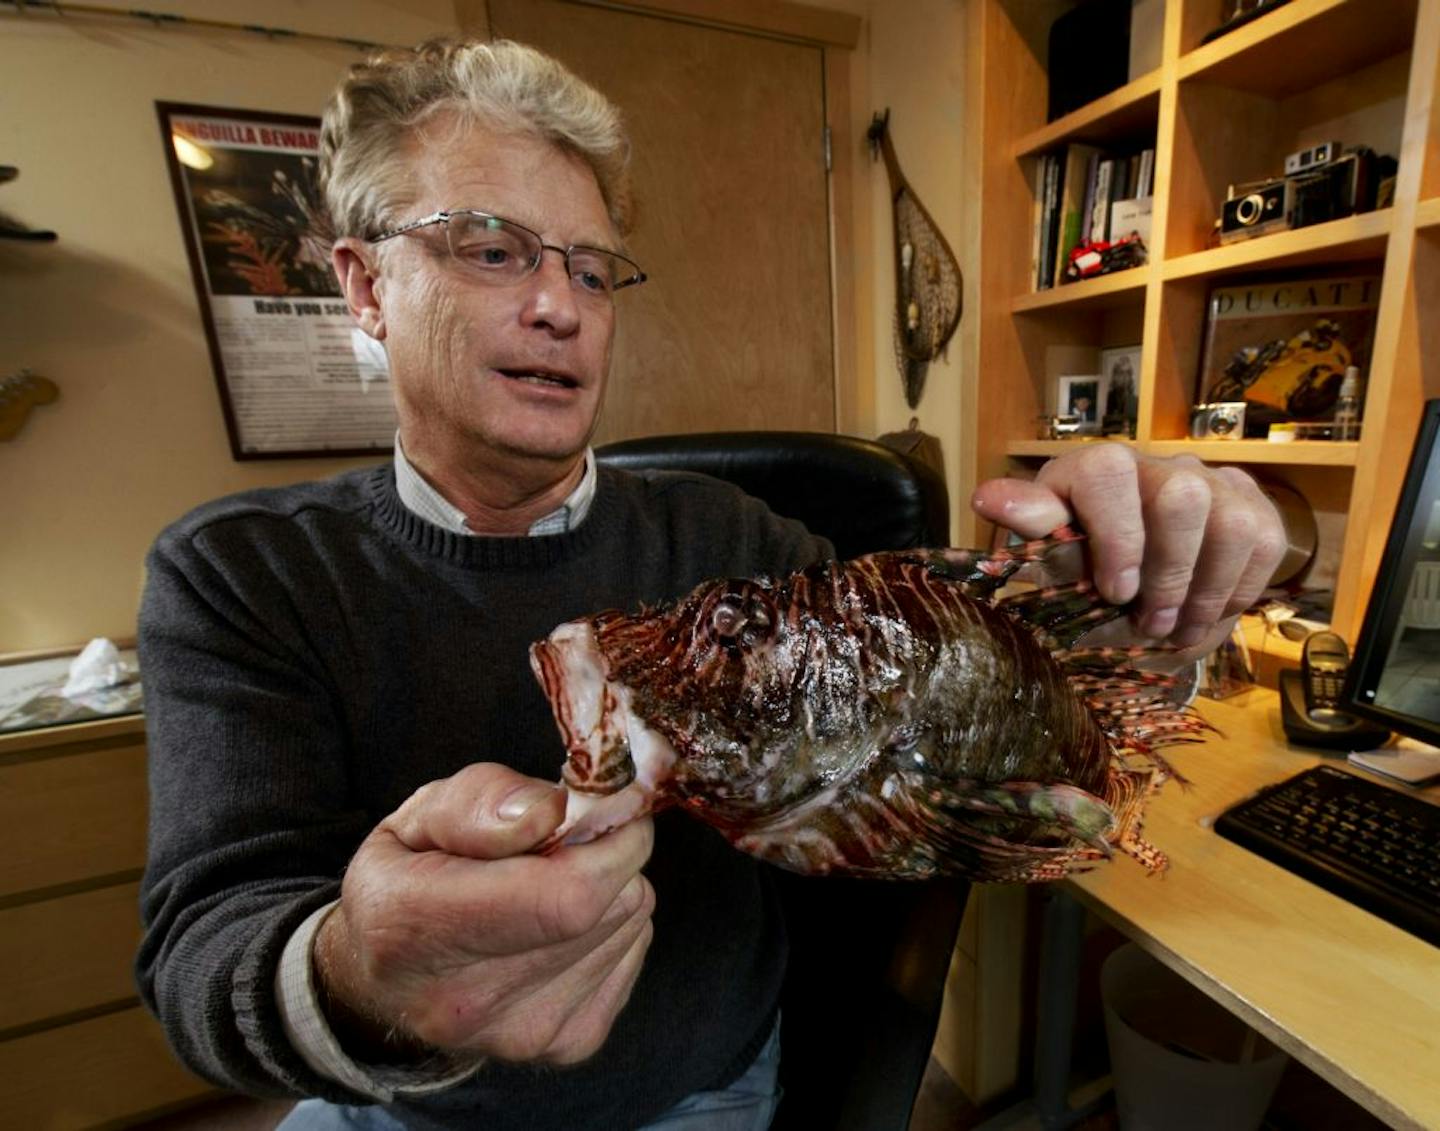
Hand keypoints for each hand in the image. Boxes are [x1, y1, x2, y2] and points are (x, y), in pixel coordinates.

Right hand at [314, 763, 654, 1065]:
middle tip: (569, 839)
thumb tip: (552, 811)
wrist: (389, 980)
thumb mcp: (418, 816)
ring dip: (611, 887)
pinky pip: (632, 953)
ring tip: (552, 882)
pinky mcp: (567, 1044)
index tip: (608, 805)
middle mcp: (472, 1001)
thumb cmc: (407, 880)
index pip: (567, 894)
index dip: (611, 840)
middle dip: (608, 852)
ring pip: (631, 923)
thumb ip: (480, 801)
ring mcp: (525, 1033)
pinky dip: (613, 925)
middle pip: (609, 904)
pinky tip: (562, 923)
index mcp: (420, 927)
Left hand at [971, 444, 1285, 653]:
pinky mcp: (1253, 508)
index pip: (1111, 475)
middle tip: (1149, 623)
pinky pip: (1265, 546)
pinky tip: (1203, 618)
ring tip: (1175, 631)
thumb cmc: (1081, 561)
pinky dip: (1235, 593)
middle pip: (1182, 497)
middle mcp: (1160, 466)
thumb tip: (988, 497)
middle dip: (1169, 573)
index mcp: (1098, 469)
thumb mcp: (1049, 552)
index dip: (1118, 536)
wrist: (1131, 575)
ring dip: (1206, 592)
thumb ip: (1030, 527)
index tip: (1115, 592)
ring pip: (1233, 525)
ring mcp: (1213, 483)